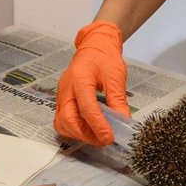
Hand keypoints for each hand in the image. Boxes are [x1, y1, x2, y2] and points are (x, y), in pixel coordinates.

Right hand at [53, 21, 129, 145]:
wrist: (94, 46)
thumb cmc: (105, 58)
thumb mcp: (116, 77)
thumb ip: (118, 100)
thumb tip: (123, 123)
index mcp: (80, 78)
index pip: (86, 107)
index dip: (98, 126)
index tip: (109, 138)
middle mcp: (66, 88)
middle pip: (67, 119)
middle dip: (85, 135)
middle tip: (103, 140)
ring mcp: (61, 95)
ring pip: (61, 123)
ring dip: (79, 135)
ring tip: (97, 136)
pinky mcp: (61, 100)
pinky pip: (62, 120)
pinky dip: (74, 130)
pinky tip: (88, 130)